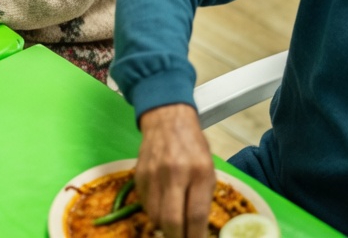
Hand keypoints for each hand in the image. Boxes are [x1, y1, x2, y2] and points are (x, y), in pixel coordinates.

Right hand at [136, 104, 214, 237]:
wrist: (167, 120)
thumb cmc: (194, 146)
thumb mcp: (209, 168)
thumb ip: (203, 196)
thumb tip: (196, 226)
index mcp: (199, 172)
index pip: (196, 214)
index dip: (196, 235)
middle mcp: (175, 174)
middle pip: (172, 220)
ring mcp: (153, 175)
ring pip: (155, 215)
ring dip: (164, 227)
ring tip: (173, 227)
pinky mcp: (139, 175)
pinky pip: (145, 205)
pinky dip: (154, 213)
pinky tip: (162, 209)